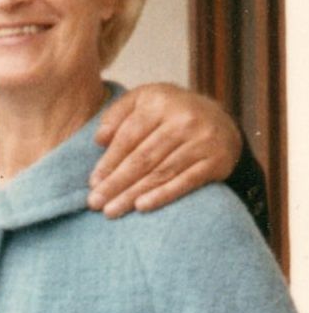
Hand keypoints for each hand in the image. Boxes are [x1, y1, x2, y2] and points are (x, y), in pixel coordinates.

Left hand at [89, 84, 240, 216]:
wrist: (219, 119)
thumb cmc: (168, 113)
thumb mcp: (141, 101)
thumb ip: (116, 115)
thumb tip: (99, 140)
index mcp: (160, 101)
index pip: (128, 137)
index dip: (108, 162)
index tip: (92, 183)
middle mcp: (184, 119)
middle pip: (143, 158)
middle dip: (116, 183)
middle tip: (95, 203)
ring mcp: (203, 140)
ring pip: (161, 172)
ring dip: (132, 194)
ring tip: (112, 211)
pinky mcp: (217, 160)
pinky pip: (186, 182)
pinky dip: (163, 195)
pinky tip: (141, 207)